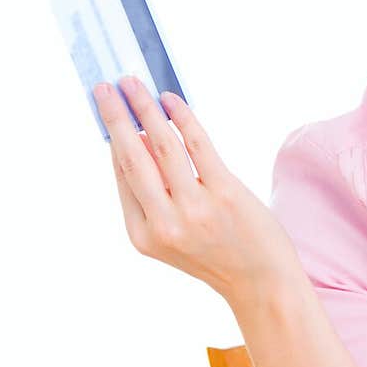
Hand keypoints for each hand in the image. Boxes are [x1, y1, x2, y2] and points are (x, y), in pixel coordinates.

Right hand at [93, 76, 300, 306]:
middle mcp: (164, 223)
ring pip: (162, 146)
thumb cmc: (217, 253)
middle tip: (104, 87)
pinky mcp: (225, 193)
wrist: (262, 283)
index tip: (106, 109)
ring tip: (133, 83)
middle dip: (116, 117)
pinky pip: (197, 144)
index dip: (113, 139)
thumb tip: (136, 140)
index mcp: (143, 235)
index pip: (122, 176)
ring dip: (145, 108)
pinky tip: (171, 100)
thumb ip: (151, 196)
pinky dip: (182, 117)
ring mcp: (195, 208)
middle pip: (132, 157)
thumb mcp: (171, 236)